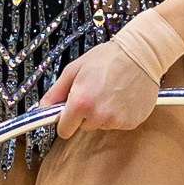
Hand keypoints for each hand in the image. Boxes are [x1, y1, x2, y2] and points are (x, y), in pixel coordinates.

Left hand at [45, 38, 159, 139]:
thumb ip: (56, 92)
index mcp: (80, 103)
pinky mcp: (132, 122)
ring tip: (112, 91)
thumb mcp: (75, 69)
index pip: (64, 130)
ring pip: (102, 124)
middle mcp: (98, 116)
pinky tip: (123, 97)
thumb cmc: (107, 58)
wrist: (141, 54)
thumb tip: (42, 108)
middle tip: (96, 92)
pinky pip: (118, 123)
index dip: (65, 120)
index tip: (70, 112)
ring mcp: (117, 121)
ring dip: (103, 113)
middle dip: (86, 114)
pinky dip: (119, 114)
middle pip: (84, 127)